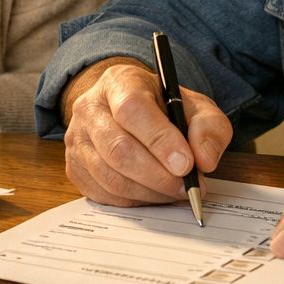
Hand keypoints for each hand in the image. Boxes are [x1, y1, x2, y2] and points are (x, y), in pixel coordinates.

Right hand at [62, 57, 232, 205]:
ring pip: (111, 177)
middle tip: (187, 187)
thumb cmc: (163, 108)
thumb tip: (204, 160)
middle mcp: (90, 108)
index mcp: (119, 82)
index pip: (132, 109)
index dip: (160, 140)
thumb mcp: (195, 107)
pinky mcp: (75, 169)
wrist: (128, 110)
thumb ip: (208, 128)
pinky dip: (135, 201)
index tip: (186, 164)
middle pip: (118, 149)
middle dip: (158, 175)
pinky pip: (104, 195)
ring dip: (149, 192)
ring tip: (175, 191)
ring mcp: (77, 140)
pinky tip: (154, 193)